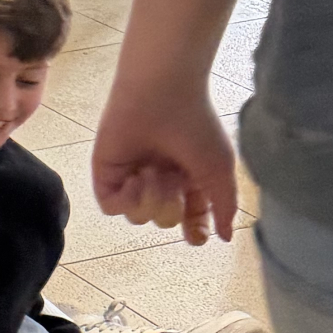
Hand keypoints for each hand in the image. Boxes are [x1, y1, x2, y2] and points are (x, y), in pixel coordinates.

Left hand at [91, 78, 236, 245]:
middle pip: (165, 220)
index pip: (191, 216)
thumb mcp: (219, 170)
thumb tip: (226, 237)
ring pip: (139, 217)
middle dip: (171, 206)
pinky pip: (112, 207)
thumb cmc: (196, 127)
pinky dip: (126, 200)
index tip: (195, 236)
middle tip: (172, 177)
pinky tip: (135, 177)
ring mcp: (133, 176)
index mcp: (189, 178)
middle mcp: (161, 179)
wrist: (162, 95)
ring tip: (152, 171)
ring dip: (150, 199)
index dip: (193, 230)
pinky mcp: (107, 173)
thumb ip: (223, 206)